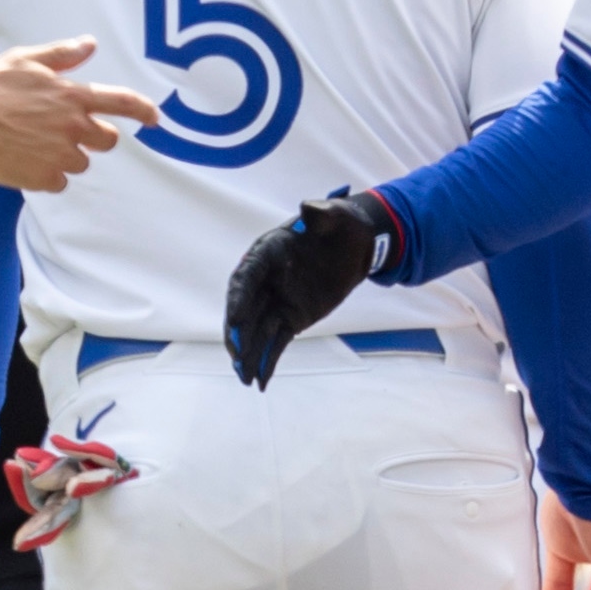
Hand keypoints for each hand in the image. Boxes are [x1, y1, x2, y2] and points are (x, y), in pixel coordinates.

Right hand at [0, 37, 159, 190]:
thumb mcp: (26, 60)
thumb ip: (62, 54)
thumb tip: (90, 44)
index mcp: (72, 96)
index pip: (122, 102)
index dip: (143, 111)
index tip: (155, 118)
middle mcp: (73, 127)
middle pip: (107, 139)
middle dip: (93, 136)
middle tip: (64, 130)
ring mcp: (60, 155)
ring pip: (81, 162)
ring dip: (66, 156)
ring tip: (34, 143)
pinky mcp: (45, 178)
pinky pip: (59, 181)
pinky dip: (47, 174)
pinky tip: (24, 159)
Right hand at [222, 190, 394, 386]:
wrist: (356, 245)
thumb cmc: (342, 225)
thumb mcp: (336, 216)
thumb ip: (321, 212)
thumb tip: (309, 207)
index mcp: (267, 253)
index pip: (245, 278)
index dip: (238, 300)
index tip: (234, 321)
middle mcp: (265, 280)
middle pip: (245, 310)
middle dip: (239, 335)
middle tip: (237, 356)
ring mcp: (276, 301)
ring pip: (257, 331)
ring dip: (249, 355)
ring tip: (244, 378)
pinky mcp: (291, 318)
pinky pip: (276, 342)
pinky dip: (268, 361)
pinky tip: (261, 382)